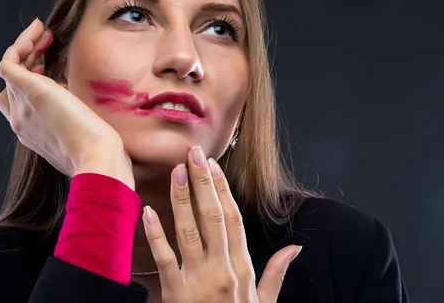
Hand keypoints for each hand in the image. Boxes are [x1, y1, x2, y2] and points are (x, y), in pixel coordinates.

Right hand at [0, 18, 133, 187]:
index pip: (17, 101)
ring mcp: (21, 108)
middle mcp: (20, 121)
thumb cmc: (99, 149)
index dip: (28, 80)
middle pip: (10, 84)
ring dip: (25, 47)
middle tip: (47, 43)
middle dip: (26, 60)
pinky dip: (20, 45)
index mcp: (32, 132)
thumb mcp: (81, 130)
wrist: (97, 158)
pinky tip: (38, 34)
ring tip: (43, 33)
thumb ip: (72, 114)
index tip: (47, 65)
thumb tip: (76, 94)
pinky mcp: (28, 92)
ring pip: (9, 69)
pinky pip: (9, 62)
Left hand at [143, 146, 301, 301]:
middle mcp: (223, 270)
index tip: (213, 166)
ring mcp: (198, 281)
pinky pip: (164, 259)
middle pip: (212, 216)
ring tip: (175, 172)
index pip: (233, 218)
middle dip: (202, 183)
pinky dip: (155, 235)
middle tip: (193, 154)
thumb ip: (276, 273)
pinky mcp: (176, 294)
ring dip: (181, 199)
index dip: (223, 190)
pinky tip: (147, 212)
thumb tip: (296, 248)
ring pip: (188, 231)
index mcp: (243, 268)